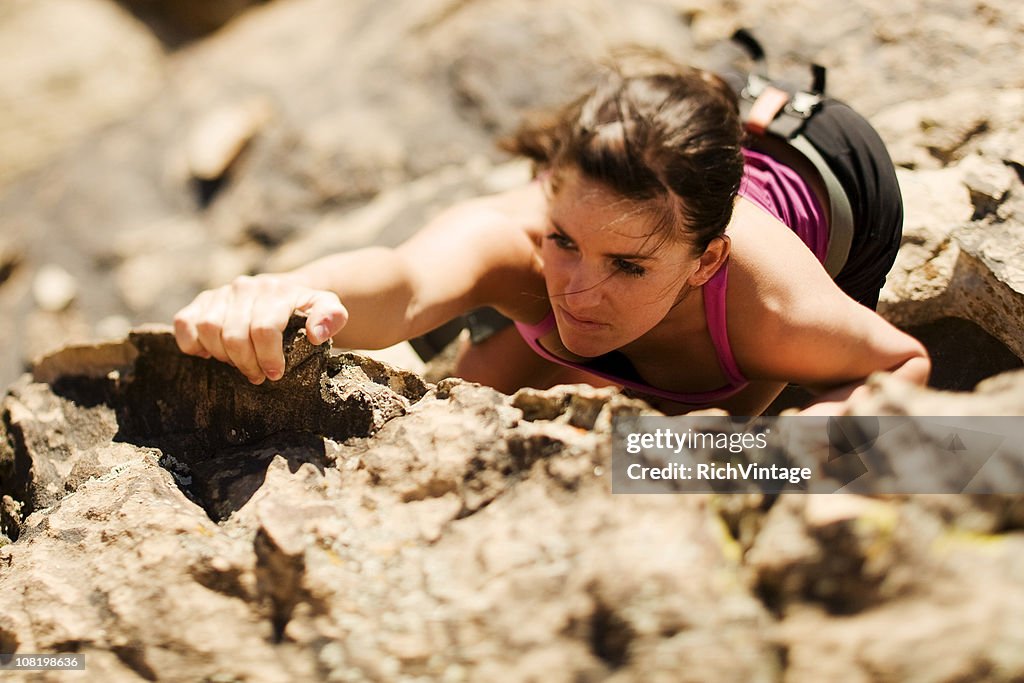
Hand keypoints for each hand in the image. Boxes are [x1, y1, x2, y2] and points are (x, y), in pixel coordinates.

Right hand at [173, 274, 348, 383]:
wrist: (286, 293)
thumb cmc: (306, 310)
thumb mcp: (329, 309)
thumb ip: (331, 317)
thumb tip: (315, 334)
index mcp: (276, 291)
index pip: (264, 329)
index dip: (267, 357)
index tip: (274, 374)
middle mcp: (246, 287)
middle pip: (233, 334)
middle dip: (246, 362)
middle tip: (257, 375)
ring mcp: (221, 293)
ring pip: (207, 328)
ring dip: (222, 355)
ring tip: (239, 364)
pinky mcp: (201, 302)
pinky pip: (184, 323)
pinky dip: (192, 344)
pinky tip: (211, 354)